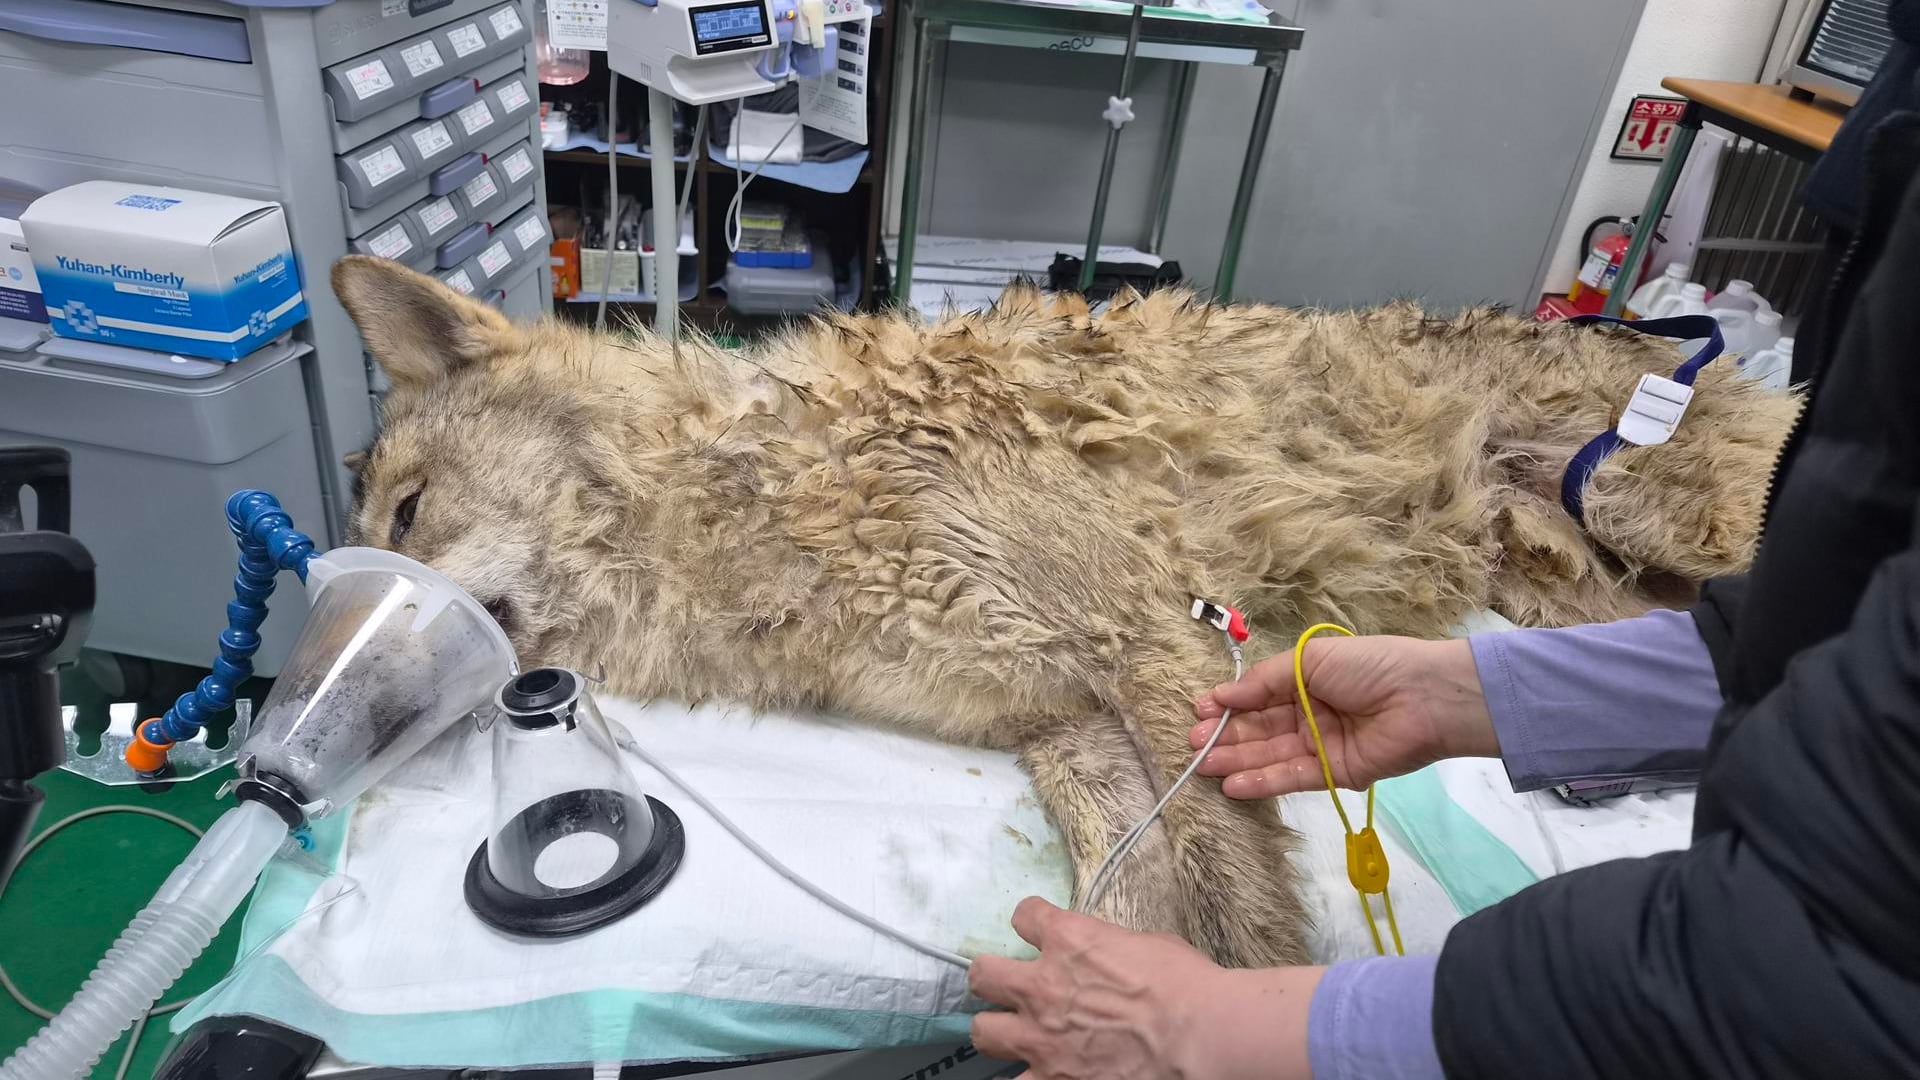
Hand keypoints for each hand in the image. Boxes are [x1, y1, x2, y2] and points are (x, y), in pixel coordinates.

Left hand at [969, 898, 1322, 1079]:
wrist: (1199, 1036)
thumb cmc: (1186, 986)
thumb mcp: (1146, 945)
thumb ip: (1111, 948)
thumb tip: (1111, 958)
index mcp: (1068, 940)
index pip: (1025, 916)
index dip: (1031, 922)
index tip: (1038, 929)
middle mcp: (1041, 986)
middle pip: (983, 976)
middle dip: (993, 979)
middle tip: (1009, 986)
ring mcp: (1040, 1038)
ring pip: (985, 1033)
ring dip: (999, 1032)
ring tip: (1014, 1036)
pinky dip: (1027, 1076)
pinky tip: (1042, 1072)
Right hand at [1191, 636, 1496, 799]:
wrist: (1423, 697)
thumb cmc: (1369, 666)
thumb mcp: (1311, 660)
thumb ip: (1265, 681)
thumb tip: (1223, 695)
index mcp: (1307, 682)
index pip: (1259, 696)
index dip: (1230, 704)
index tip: (1200, 710)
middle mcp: (1311, 715)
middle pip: (1261, 729)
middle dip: (1226, 735)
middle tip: (1192, 743)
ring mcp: (1321, 747)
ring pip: (1271, 756)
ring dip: (1236, 760)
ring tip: (1201, 765)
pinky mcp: (1334, 775)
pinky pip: (1292, 778)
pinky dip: (1262, 782)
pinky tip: (1232, 783)